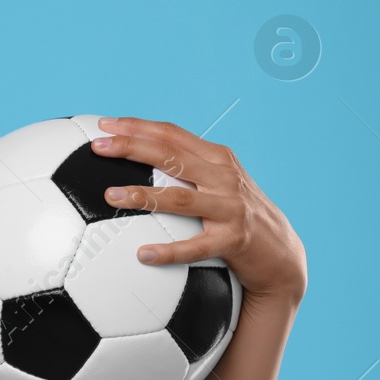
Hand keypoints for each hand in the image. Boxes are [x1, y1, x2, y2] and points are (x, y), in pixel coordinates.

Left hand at [89, 116, 306, 307]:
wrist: (281, 253)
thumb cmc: (238, 215)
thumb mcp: (219, 183)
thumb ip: (187, 169)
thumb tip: (137, 158)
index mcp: (217, 159)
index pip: (172, 134)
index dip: (138, 127)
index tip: (105, 123)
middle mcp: (224, 177)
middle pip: (171, 156)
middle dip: (132, 147)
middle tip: (98, 146)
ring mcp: (230, 207)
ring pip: (180, 198)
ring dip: (142, 195)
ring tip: (110, 196)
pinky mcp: (234, 240)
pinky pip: (196, 246)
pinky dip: (168, 251)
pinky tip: (143, 255)